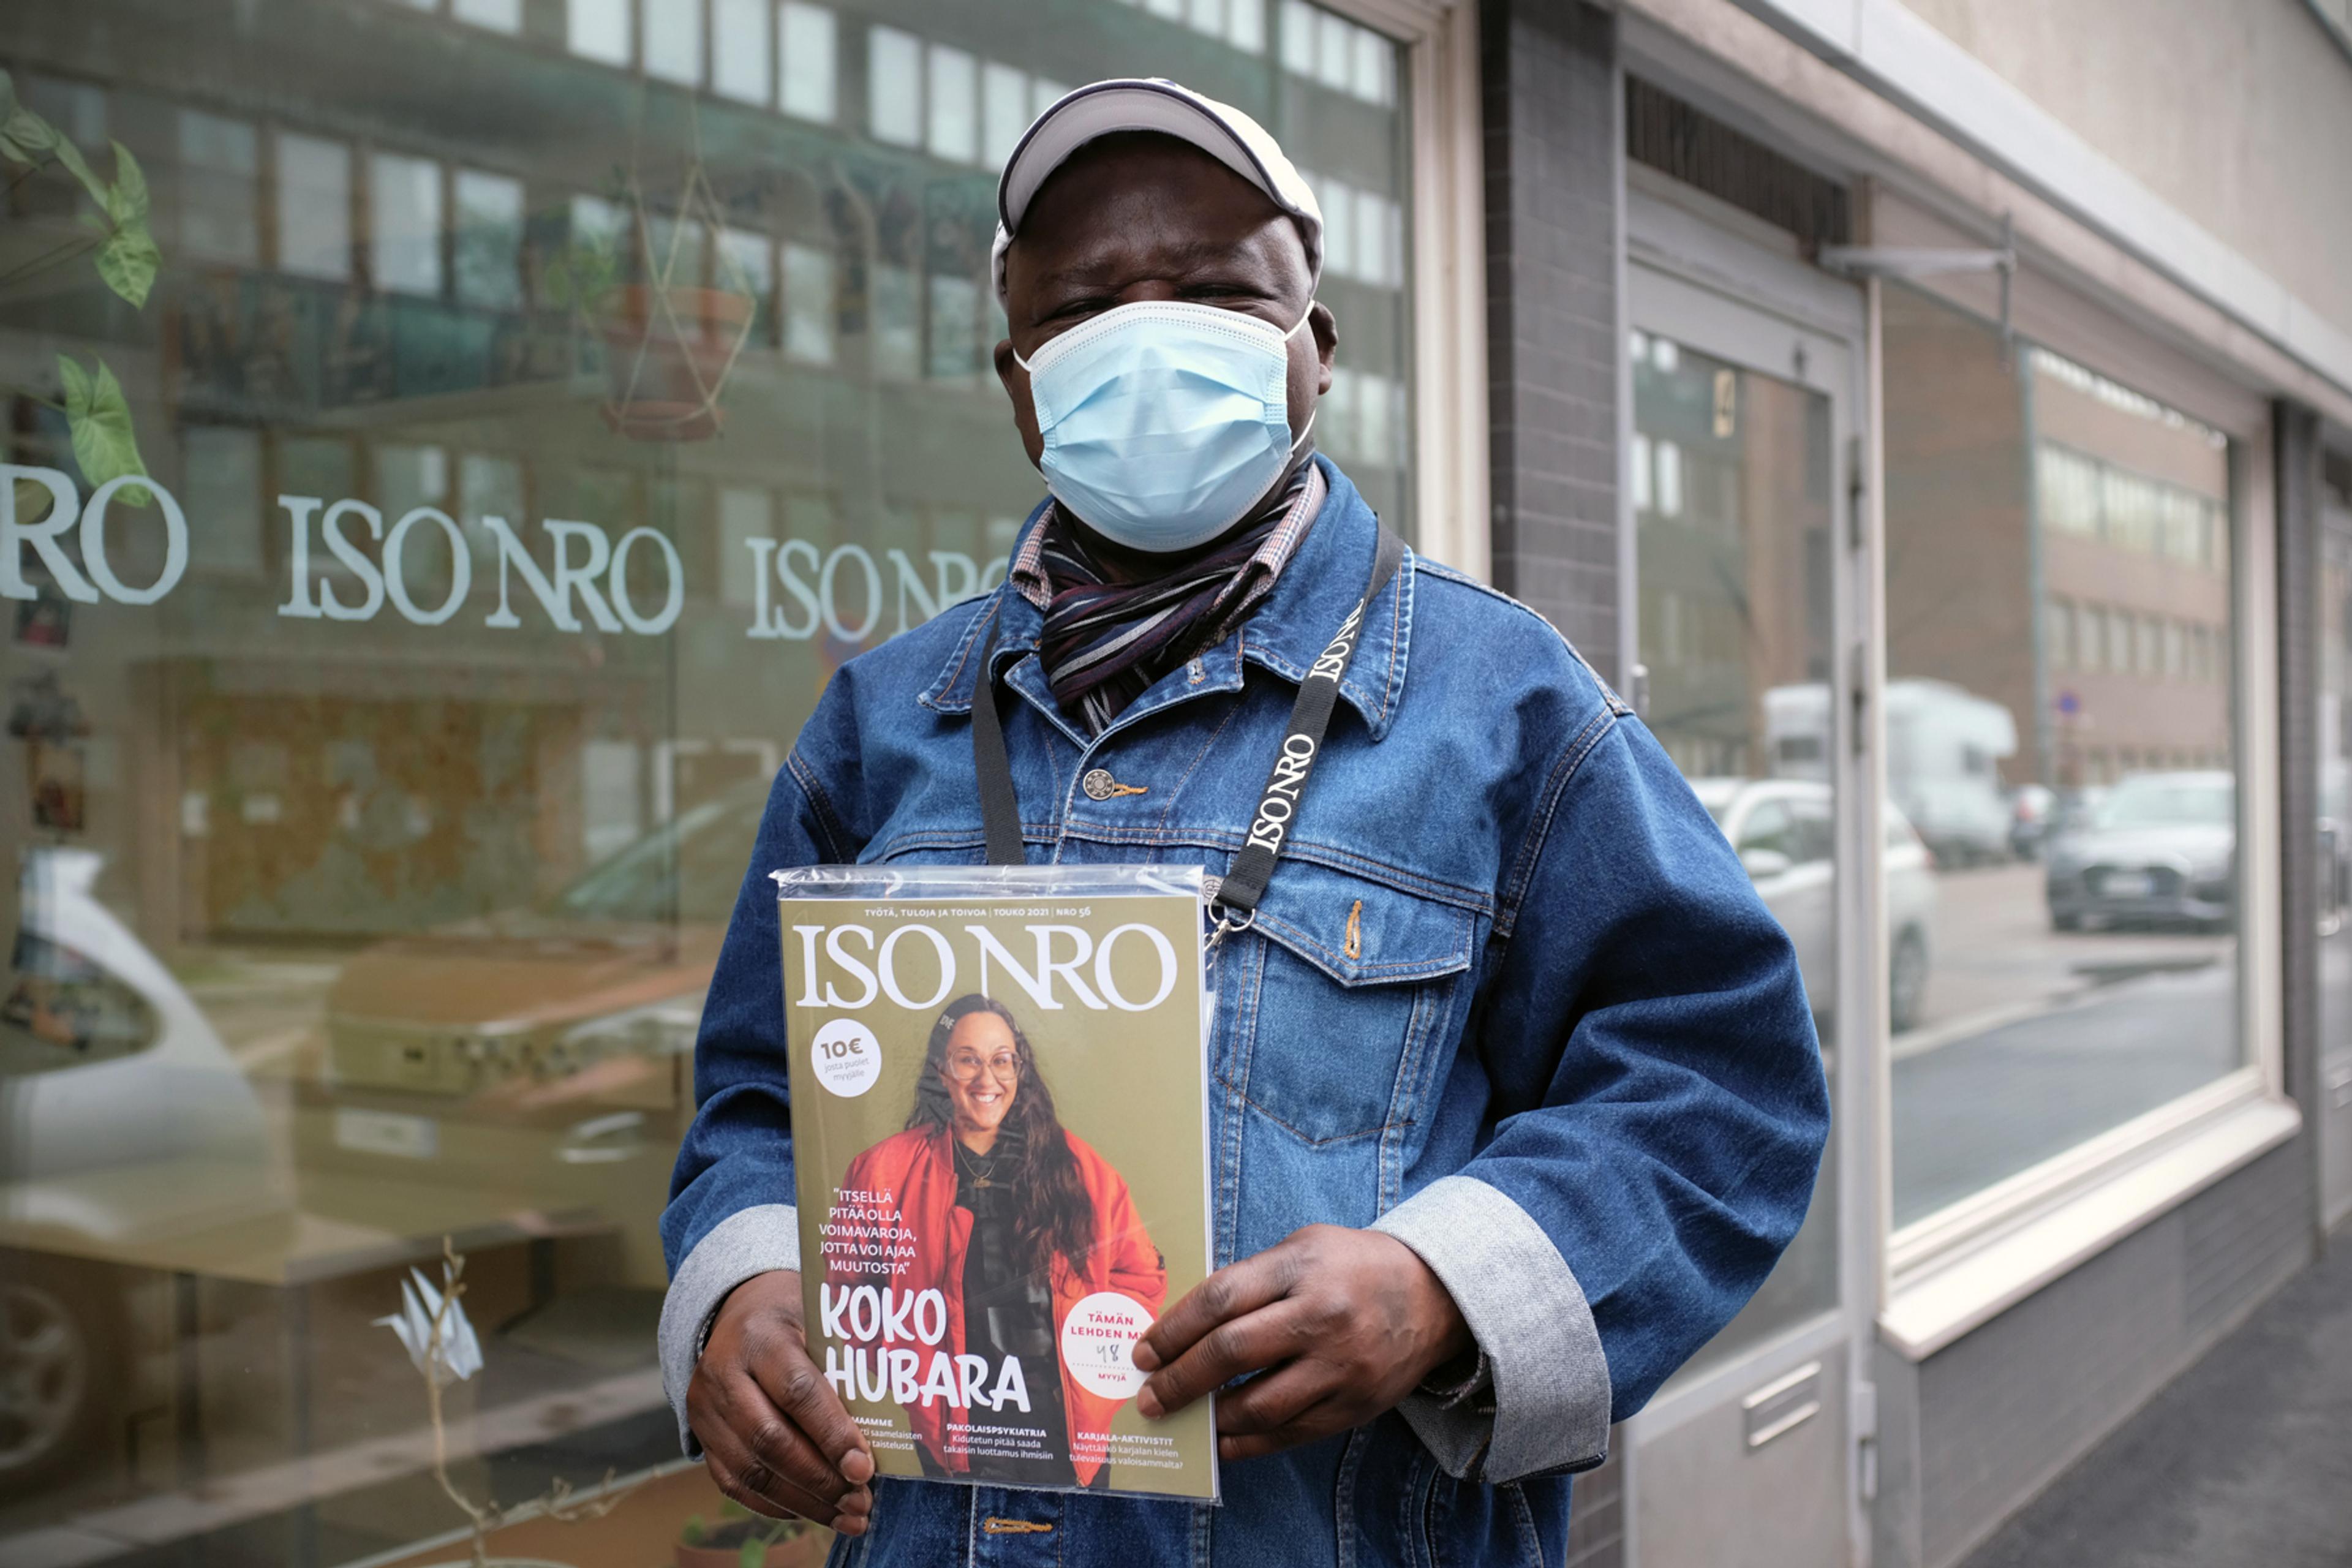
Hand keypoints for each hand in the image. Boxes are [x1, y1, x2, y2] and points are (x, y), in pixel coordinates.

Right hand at [687, 1271, 875, 1534]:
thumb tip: (893, 1414)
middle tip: (861, 1501)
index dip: (832, 1433)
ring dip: (803, 1501)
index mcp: (760, 1337)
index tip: (864, 1467)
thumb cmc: (793, 1316)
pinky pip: (735, 1483)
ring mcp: (706, 1409)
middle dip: (820, 1478)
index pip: (797, 1391)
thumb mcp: (819, 1319)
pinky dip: (776, 1503)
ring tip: (846, 1515)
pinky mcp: (702, 1436)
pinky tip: (812, 1510)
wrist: (737, 1312)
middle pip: (770, 1439)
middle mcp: (724, 1373)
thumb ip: (846, 1359)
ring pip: (751, 1470)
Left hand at [1129, 1225, 1471, 1462]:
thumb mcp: (1303, 1248)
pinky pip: (1291, 1434)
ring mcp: (1341, 1365)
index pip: (1219, 1299)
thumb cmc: (1353, 1266)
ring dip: (1211, 1417)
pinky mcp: (1355, 1404)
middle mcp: (1320, 1315)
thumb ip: (1251, 1282)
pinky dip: (1249, 1443)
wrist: (1435, 1295)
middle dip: (1179, 1379)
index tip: (1145, 1352)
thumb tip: (1186, 1328)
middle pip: (1231, 1352)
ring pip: (1259, 1404)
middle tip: (1150, 1395)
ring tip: (1184, 1417)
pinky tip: (1223, 1441)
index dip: (1173, 1330)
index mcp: (1301, 1266)